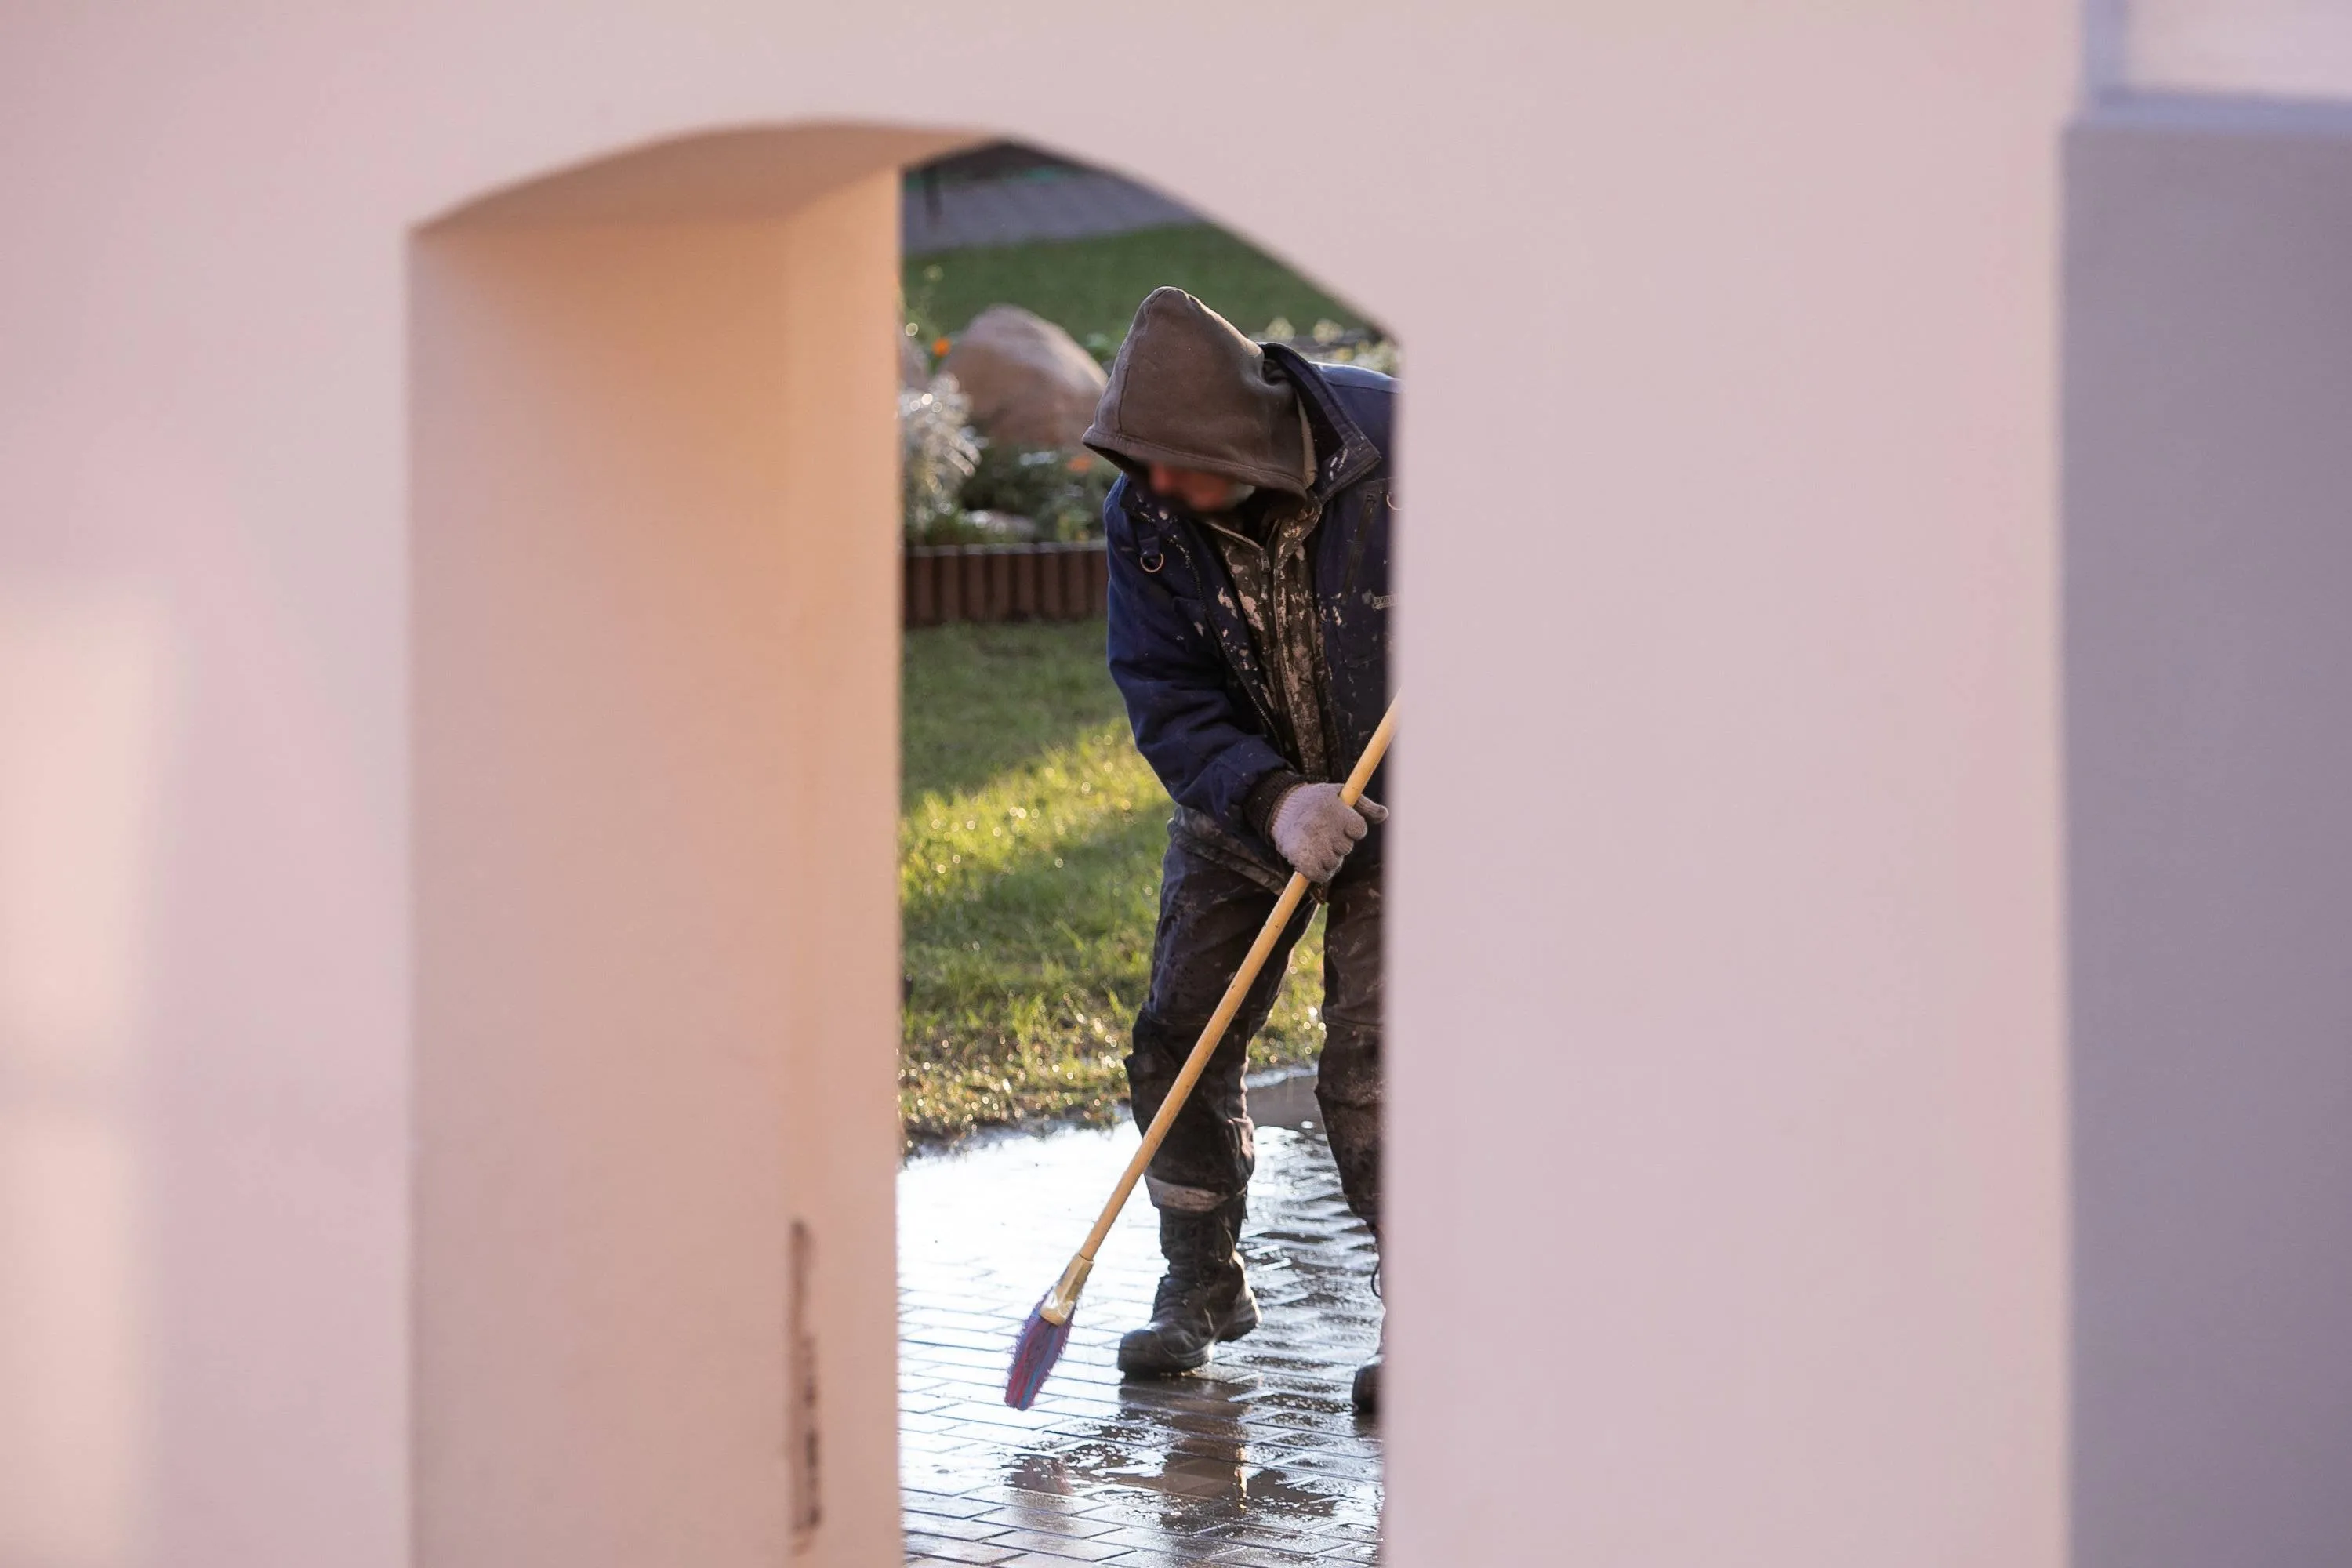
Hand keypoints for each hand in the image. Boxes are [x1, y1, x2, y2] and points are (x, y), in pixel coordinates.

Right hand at [1268, 783, 1387, 882]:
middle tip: (1325, 833)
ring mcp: (1312, 844)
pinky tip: (1312, 859)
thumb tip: (1384, 814)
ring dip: (1329, 858)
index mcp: (1335, 810)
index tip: (1341, 823)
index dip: (1353, 829)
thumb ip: (1364, 805)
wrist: (1279, 808)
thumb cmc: (1315, 801)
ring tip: (1317, 845)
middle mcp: (1324, 827)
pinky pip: (1320, 875)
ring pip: (1334, 863)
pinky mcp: (1301, 859)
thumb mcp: (1339, 794)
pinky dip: (1319, 872)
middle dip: (1339, 844)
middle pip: (1346, 848)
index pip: (1359, 830)